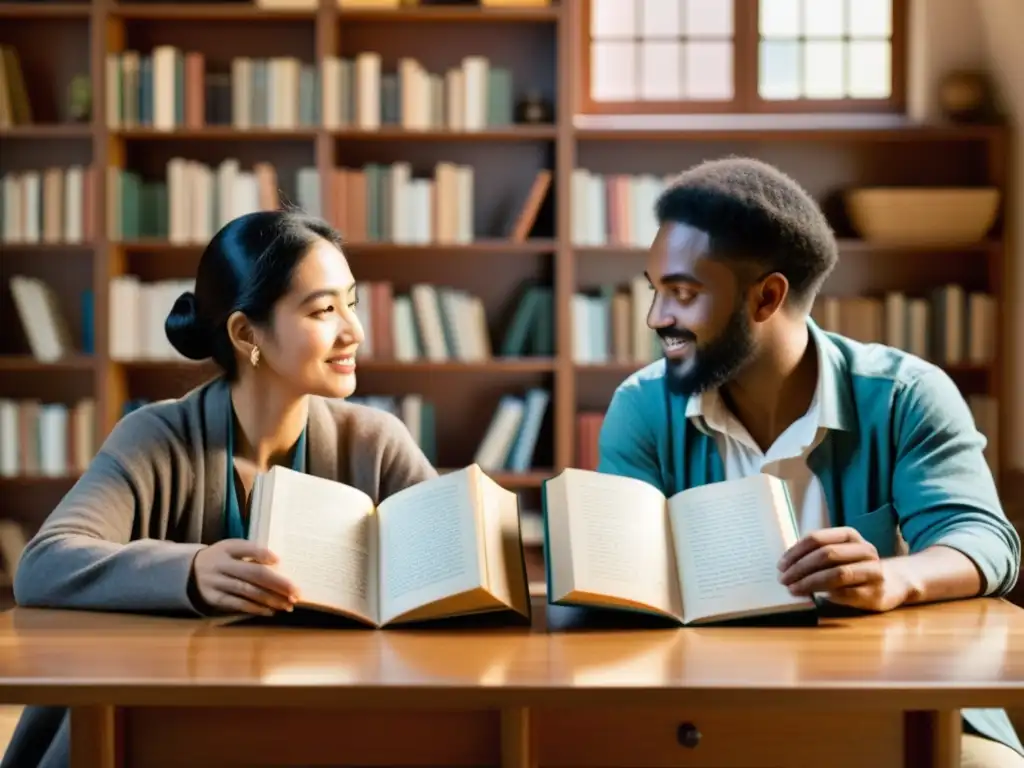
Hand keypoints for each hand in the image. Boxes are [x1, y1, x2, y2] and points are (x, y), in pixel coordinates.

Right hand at [191, 539, 298, 615]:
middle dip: (277, 583)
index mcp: (227, 547)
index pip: (247, 548)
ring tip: (288, 604)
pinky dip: (255, 608)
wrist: (188, 572)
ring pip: (248, 591)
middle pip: (253, 573)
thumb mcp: (231, 550)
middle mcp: (221, 564)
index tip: (279, 560)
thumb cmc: (222, 560)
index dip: (263, 554)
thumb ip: (251, 555)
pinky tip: (270, 610)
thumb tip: (281, 567)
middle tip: (295, 592)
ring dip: (271, 599)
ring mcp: (216, 582)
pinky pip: (238, 604)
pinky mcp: (213, 598)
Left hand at [777, 527, 910, 612]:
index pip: (818, 538)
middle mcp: (864, 550)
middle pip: (827, 554)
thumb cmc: (854, 566)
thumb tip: (785, 565)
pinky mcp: (875, 594)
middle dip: (800, 567)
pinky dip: (827, 595)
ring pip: (837, 573)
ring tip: (793, 589)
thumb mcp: (839, 553)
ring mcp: (873, 571)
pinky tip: (813, 598)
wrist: (892, 584)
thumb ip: (816, 554)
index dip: (796, 551)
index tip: (781, 565)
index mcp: (850, 535)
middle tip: (783, 579)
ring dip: (810, 582)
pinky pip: (847, 593)